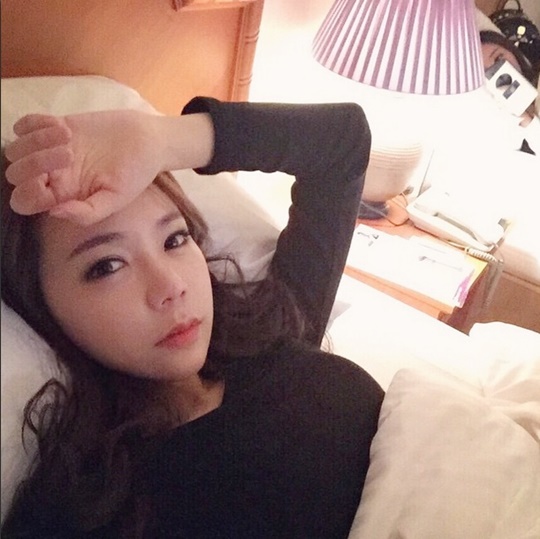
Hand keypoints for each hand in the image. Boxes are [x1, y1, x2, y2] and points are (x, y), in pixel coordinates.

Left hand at [4, 110, 163, 225]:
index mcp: (63, 196)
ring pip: (16, 148)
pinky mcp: (53, 126)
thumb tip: (54, 212)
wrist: (147, 141)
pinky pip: (24, 124)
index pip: (24, 201)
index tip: (51, 183)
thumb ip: (88, 212)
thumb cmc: (135, 173)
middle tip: (70, 154)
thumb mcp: (117, 199)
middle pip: (15, 174)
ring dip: (37, 141)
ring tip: (69, 138)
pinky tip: (63, 127)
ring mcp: (49, 149)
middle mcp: (52, 175)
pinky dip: (36, 123)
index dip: (28, 192)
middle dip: (35, 163)